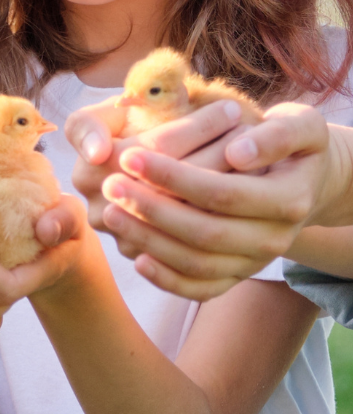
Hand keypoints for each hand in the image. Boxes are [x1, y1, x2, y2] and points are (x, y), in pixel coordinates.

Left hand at [70, 98, 337, 298]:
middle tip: (109, 184)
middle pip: (205, 232)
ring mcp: (254, 261)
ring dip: (150, 241)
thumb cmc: (291, 142)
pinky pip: (201, 288)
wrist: (303, 180)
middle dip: (152, 209)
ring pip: (197, 263)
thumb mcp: (299, 124)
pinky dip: (168, 280)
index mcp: (289, 199)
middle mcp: (274, 238)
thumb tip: (237, 153)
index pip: (221, 193)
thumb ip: (275, 135)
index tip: (129, 154)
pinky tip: (136, 258)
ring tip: (110, 212)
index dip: (173, 176)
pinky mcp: (237, 276)